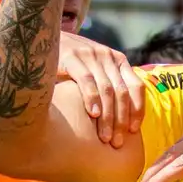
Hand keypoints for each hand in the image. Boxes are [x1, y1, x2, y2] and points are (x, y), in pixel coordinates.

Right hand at [57, 33, 144, 147]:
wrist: (45, 39)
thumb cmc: (71, 63)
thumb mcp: (94, 71)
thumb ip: (107, 86)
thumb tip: (119, 119)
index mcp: (118, 60)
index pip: (136, 87)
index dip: (137, 110)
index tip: (133, 131)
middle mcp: (108, 56)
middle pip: (122, 92)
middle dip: (121, 120)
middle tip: (117, 142)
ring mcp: (91, 55)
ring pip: (107, 90)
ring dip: (108, 116)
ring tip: (105, 136)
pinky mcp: (73, 57)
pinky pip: (87, 81)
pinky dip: (92, 99)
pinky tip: (93, 115)